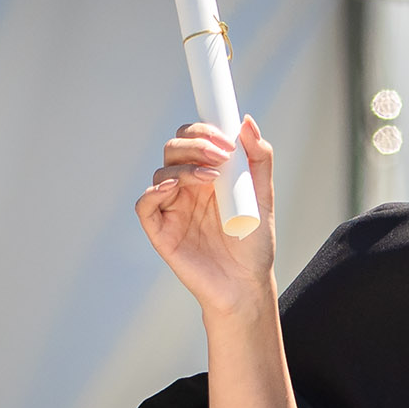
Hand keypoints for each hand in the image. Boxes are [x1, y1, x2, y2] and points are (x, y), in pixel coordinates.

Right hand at [135, 117, 277, 317]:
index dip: (203, 130)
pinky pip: (145, 204)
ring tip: (211, 177)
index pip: (194, 138)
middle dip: (195, 143)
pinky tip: (174, 187)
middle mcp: (188, 187)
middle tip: (221, 154)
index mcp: (209, 175)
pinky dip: (154, 191)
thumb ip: (259, 159)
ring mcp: (173, 207)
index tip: (225, 137)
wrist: (246, 285)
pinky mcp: (161, 230)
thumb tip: (247, 122)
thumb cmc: (253, 245)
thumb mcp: (263, 196)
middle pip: (174, 149)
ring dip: (184, 167)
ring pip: (162, 172)